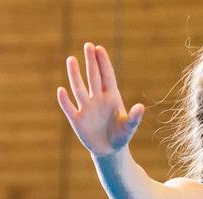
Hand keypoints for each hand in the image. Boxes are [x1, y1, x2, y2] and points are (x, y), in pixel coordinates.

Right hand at [57, 42, 144, 156]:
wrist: (110, 150)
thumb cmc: (121, 135)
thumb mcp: (130, 128)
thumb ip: (135, 118)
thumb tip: (140, 107)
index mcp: (111, 97)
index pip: (107, 76)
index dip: (103, 63)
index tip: (99, 48)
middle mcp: (97, 99)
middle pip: (93, 77)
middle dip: (91, 62)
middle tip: (88, 45)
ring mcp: (86, 108)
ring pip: (79, 88)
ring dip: (75, 75)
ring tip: (71, 59)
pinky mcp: (77, 120)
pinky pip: (69, 107)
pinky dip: (65, 100)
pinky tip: (61, 91)